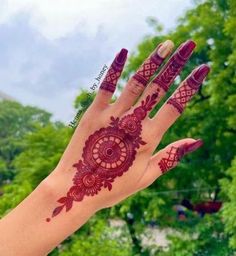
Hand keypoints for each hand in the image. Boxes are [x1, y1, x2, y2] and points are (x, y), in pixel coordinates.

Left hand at [47, 39, 209, 220]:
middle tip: (189, 45)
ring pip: (137, 82)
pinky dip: (115, 68)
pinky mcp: (93, 112)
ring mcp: (112, 115)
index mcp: (149, 138)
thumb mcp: (146, 177)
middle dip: (176, 63)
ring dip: (153, 61)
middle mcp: (133, 122)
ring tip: (166, 44)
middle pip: (159, 87)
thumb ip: (170, 157)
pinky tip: (123, 51)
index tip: (204, 67)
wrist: (76, 189)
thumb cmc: (112, 187)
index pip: (176, 105)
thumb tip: (196, 141)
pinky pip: (106, 86)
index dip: (191, 85)